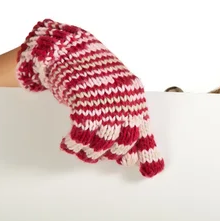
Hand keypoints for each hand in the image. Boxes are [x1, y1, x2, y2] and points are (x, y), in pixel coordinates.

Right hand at [16, 19, 163, 176]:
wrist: (70, 49)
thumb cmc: (93, 71)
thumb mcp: (117, 89)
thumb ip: (126, 112)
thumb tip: (132, 147)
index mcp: (136, 97)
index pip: (145, 131)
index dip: (148, 154)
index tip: (151, 171)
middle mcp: (125, 102)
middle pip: (124, 141)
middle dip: (113, 154)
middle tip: (101, 155)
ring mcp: (106, 104)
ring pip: (102, 143)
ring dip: (90, 153)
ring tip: (83, 151)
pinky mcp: (84, 105)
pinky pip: (81, 137)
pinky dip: (73, 145)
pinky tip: (68, 144)